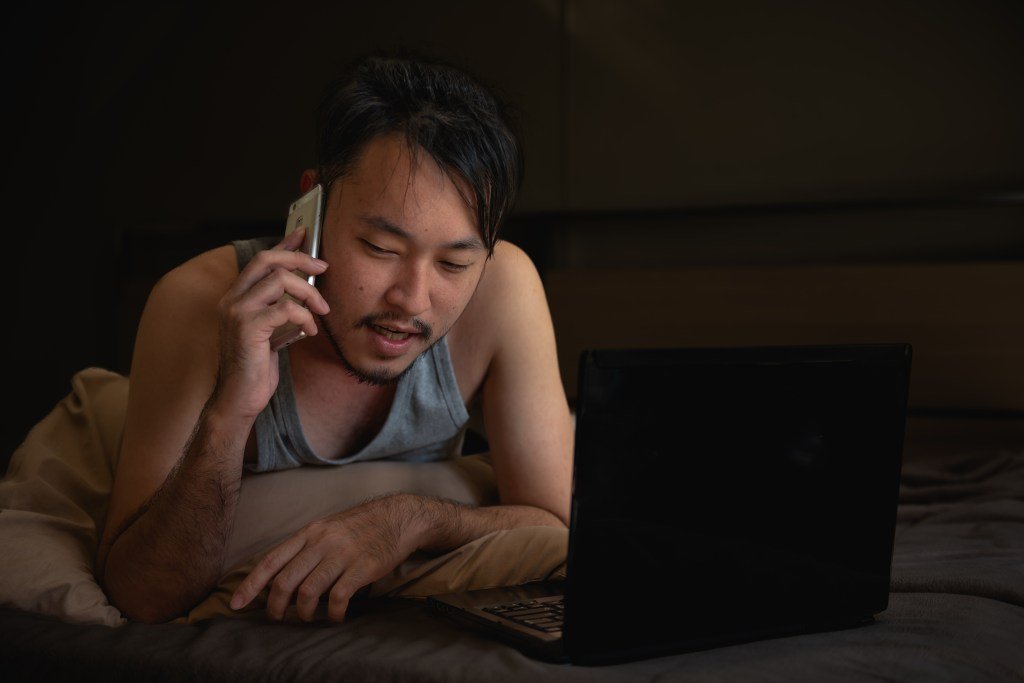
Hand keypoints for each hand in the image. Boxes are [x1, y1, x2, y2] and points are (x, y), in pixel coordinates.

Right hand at [213, 228, 330, 419]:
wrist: (239, 397)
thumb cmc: (256, 366)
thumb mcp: (271, 330)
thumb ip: (280, 307)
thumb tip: (305, 287)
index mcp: (236, 297)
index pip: (261, 260)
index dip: (284, 244)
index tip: (304, 233)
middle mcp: (231, 299)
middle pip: (267, 260)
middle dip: (299, 259)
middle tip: (323, 268)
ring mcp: (236, 312)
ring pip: (279, 280)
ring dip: (309, 292)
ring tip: (321, 310)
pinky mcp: (247, 328)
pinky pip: (285, 308)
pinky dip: (304, 317)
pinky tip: (310, 331)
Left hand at [229, 493, 426, 621]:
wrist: (397, 517)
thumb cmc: (359, 526)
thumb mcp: (327, 528)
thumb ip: (305, 548)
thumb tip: (278, 575)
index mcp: (309, 533)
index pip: (271, 560)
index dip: (250, 584)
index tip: (236, 604)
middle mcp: (322, 542)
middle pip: (285, 581)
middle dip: (275, 606)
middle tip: (277, 618)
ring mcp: (342, 554)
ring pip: (308, 592)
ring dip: (304, 613)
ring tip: (309, 617)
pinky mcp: (363, 567)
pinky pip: (338, 597)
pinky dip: (333, 613)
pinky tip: (336, 616)